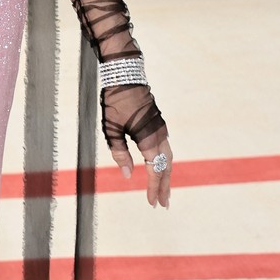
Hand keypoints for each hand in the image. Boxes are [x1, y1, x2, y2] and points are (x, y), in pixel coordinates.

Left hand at [102, 83, 171, 207]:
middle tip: (163, 204)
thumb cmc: (115, 100)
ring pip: (168, 158)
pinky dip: (165, 163)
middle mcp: (159, 135)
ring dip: (166, 176)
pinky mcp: (159, 125)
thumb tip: (126, 174)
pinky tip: (160, 169)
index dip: (152, 187)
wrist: (126, 75)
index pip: (154, 170)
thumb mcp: (111, 128)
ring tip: (164, 192)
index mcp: (147, 138)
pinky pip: (166, 149)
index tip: (151, 202)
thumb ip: (119, 152)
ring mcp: (161, 129)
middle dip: (164, 187)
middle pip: (166, 167)